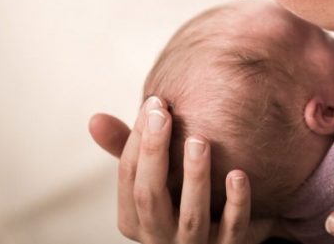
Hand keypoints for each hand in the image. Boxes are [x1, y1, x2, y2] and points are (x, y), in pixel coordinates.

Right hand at [88, 98, 272, 243]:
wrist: (223, 235)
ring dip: (194, 177)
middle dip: (154, 153)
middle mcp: (159, 236)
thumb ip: (127, 150)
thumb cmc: (178, 197)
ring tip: (199, 141)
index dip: (137, 139)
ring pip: (191, 216)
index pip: (128, 176)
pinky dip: (236, 202)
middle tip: (164, 115)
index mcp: (134, 218)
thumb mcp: (153, 176)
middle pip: (149, 196)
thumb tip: (95, 119)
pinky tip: (238, 174)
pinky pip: (233, 228)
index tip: (154, 102)